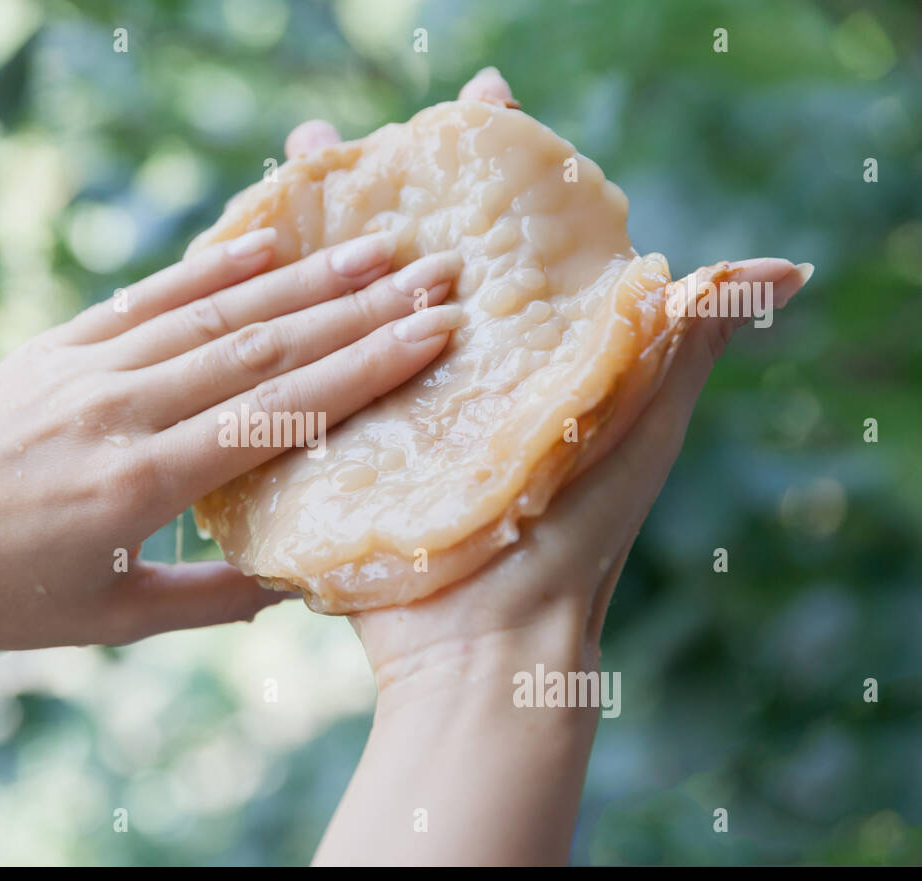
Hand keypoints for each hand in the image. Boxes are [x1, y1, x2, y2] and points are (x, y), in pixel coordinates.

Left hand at [0, 228, 464, 651]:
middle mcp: (120, 410)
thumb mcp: (110, 620)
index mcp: (140, 485)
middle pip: (262, 348)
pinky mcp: (55, 347)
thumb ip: (213, 601)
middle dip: (359, 309)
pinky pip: (146, 299)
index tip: (431, 334)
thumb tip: (302, 582)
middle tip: (434, 273)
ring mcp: (85, 368)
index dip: (364, 371)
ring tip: (374, 248)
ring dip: (303, 279)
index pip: (278, 415)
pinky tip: (263, 245)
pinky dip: (209, 270)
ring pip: (213, 314)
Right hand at [303, 68, 810, 864]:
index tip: (478, 95)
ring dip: (312, 238)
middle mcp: (457, 368)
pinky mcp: (337, 448)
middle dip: (376, 185)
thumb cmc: (574, 530)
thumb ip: (688, 339)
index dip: (495, 158)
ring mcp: (390, 406)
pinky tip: (242, 282)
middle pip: (410, 252)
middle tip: (331, 136)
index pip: (510, 229)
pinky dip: (273, 325)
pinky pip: (299, 371)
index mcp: (527, 349)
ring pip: (344, 301)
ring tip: (283, 176)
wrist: (484, 641)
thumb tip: (781, 269)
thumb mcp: (642, 422)